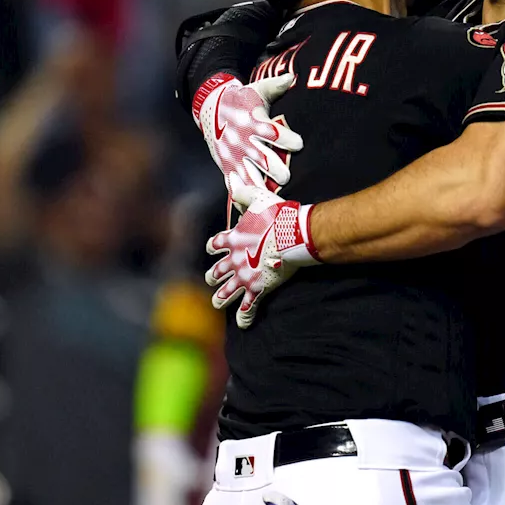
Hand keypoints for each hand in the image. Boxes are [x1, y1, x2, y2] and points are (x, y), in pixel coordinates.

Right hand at [192, 73, 303, 196]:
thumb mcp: (256, 90)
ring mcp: (235, 156)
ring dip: (260, 187)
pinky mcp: (228, 167)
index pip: (271, 132)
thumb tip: (292, 77)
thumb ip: (274, 86)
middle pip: (261, 157)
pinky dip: (242, 198)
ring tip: (272, 199)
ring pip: (249, 175)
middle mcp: (244, 141)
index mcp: (254, 123)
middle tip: (286, 177)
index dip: (285, 138)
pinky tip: (250, 212)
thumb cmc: (242, 100)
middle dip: (273, 168)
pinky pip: (236, 185)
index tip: (298, 144)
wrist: (211, 109)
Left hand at [205, 178, 320, 326]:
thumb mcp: (258, 197)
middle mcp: (234, 259)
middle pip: (216, 271)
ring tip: (217, 302)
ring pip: (226, 292)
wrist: (292, 234)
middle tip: (212, 279)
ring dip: (220, 298)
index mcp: (233, 239)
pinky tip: (243, 324)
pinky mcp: (258, 289)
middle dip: (213, 276)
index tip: (212, 249)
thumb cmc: (278, 215)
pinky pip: (247, 307)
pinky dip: (244, 317)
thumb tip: (233, 180)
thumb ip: (243, 191)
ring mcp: (244, 276)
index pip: (215, 244)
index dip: (213, 247)